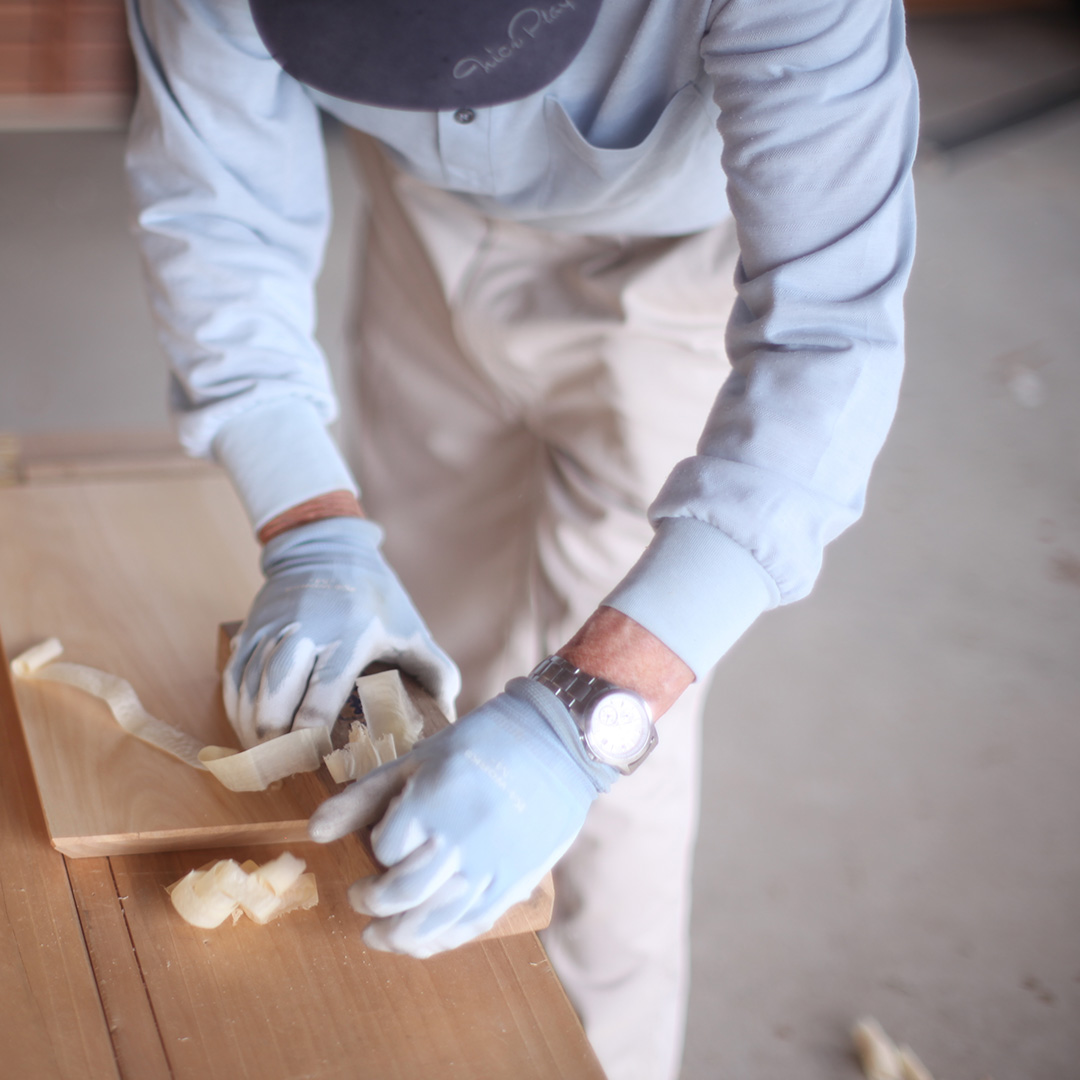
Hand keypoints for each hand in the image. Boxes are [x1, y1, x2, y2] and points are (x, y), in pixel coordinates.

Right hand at [224, 517, 459, 747]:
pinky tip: (251, 735)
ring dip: (252, 734)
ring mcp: (272, 632)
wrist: (326, 547)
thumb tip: (451, 714)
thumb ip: (436, 671)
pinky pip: (234, 679)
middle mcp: (304, 634)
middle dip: (274, 744)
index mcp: (348, 637)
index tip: (317, 762)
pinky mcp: (250, 631)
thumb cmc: (375, 595)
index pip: (320, 698)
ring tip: (267, 764)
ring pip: (247, 693)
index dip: (311, 739)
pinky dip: (237, 712)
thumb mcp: (411, 627)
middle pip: (274, 699)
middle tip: (286, 770)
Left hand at [307, 677, 617, 957]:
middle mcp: (460, 840)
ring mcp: (490, 867)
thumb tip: (314, 832)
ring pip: (433, 922)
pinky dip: (440, 940)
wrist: (555, 745)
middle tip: (360, 897)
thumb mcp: (418, 758)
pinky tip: (420, 941)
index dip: (378, 846)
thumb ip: (365, 796)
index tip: (383, 839)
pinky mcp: (514, 883)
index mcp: (433, 802)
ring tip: (379, 934)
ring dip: (398, 936)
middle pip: (401, 893)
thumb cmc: (481, 743)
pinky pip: (470, 926)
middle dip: (371, 902)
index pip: (385, 847)